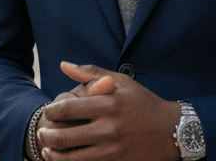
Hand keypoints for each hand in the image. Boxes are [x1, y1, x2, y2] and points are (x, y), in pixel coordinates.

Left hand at [36, 62, 178, 160]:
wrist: (172, 131)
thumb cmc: (144, 102)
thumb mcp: (122, 82)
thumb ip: (91, 73)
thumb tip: (64, 65)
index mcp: (108, 104)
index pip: (68, 108)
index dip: (52, 110)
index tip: (48, 111)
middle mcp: (109, 128)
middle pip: (65, 135)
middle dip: (48, 135)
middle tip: (42, 132)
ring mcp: (113, 149)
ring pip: (72, 157)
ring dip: (54, 154)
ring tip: (47, 149)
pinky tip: (64, 160)